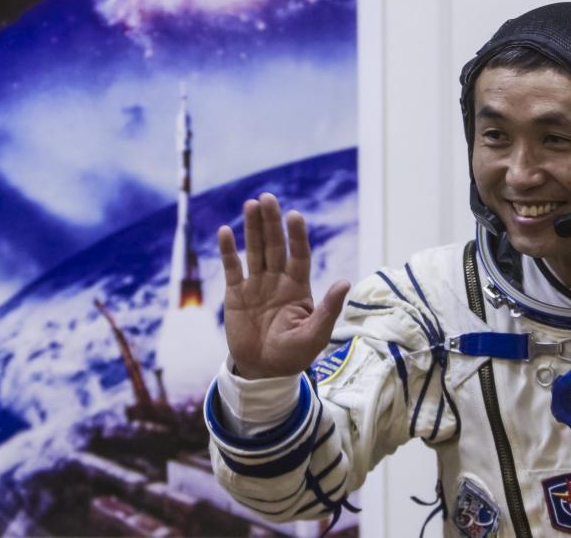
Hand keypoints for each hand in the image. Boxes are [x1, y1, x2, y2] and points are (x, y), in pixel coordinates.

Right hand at [218, 192, 349, 378]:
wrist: (263, 371)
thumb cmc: (294, 355)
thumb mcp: (315, 334)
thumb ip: (328, 309)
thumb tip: (345, 281)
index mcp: (299, 287)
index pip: (299, 255)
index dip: (297, 236)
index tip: (294, 216)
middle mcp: (278, 280)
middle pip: (275, 246)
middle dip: (271, 222)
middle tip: (267, 198)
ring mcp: (256, 285)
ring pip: (255, 250)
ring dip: (252, 228)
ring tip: (251, 204)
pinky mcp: (236, 294)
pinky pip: (233, 268)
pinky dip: (228, 251)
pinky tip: (225, 232)